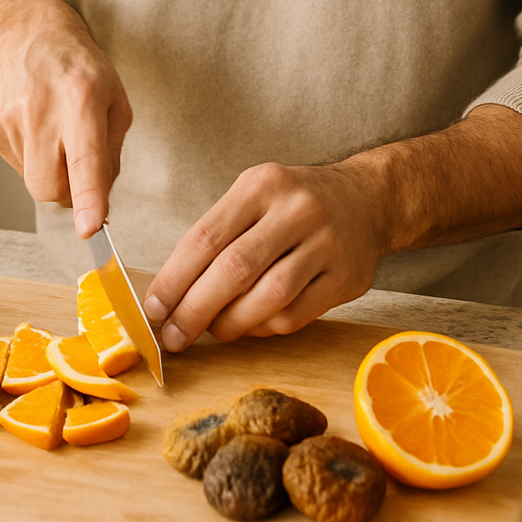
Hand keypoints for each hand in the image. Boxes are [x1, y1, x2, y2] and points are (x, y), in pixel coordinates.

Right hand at [0, 0, 131, 237]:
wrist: (27, 33)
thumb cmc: (81, 68)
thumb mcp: (116, 100)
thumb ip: (112, 153)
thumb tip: (99, 200)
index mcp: (82, 98)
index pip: (85, 159)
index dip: (88, 197)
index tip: (90, 228)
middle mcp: (41, 108)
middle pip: (49, 187)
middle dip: (68, 191)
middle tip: (78, 164)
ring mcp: (8, 116)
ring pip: (32, 180)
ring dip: (49, 168)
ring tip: (55, 129)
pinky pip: (15, 164)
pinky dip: (31, 155)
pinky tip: (35, 123)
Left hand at [143, 156, 385, 350]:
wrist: (367, 199)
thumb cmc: (294, 203)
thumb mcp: (256, 195)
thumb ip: (218, 235)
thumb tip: (171, 292)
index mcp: (262, 185)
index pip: (206, 237)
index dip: (174, 278)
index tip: (154, 309)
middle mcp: (295, 210)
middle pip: (234, 270)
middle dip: (194, 310)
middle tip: (172, 336)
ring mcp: (325, 244)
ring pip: (266, 298)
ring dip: (230, 324)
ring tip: (211, 332)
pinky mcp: (346, 277)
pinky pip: (295, 315)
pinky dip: (264, 328)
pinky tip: (251, 325)